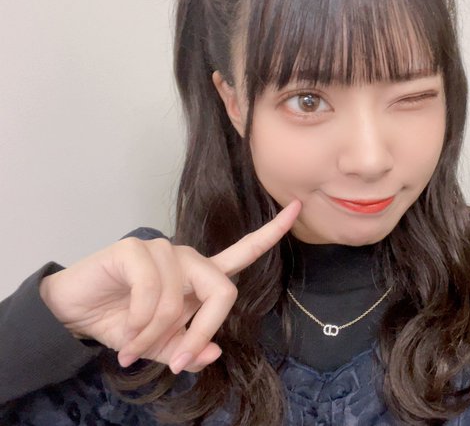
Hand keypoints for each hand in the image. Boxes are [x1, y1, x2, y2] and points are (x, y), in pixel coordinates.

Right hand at [39, 200, 300, 373]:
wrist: (73, 313)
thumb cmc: (120, 323)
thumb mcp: (158, 345)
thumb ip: (186, 347)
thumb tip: (213, 353)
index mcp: (199, 276)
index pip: (243, 252)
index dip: (271, 232)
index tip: (298, 207)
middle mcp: (187, 258)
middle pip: (223, 289)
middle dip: (204, 331)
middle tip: (177, 362)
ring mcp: (162, 249)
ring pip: (180, 299)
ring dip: (155, 334)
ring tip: (132, 347)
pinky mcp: (135, 249)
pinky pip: (152, 291)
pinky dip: (139, 320)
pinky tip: (124, 330)